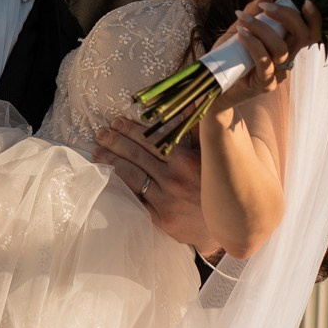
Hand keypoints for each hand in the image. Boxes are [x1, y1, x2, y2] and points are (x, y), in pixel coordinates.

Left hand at [94, 121, 217, 255]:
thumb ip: (198, 129)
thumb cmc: (219, 185)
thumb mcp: (212, 156)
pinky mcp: (160, 219)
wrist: (230, 225)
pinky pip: (134, 200)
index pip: (151, 140)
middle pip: (136, 156)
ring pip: (131, 177)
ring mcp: (165, 201)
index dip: (130, 130)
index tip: (116, 122)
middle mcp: (173, 180)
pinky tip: (106, 180)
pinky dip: (119, 188)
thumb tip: (192, 102)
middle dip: (114, 143)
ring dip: (111, 163)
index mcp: (186, 161)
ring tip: (97, 153)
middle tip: (100, 134)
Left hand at [212, 0, 320, 107]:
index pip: (311, 32)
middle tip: (265, 7)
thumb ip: (255, 11)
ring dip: (262, 28)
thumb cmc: (230, 54)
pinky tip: (241, 35)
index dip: (315, 18)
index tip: (305, 1)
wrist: (213, 83)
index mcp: (287, 44)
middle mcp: (287, 59)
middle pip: (302, 37)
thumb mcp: (241, 27)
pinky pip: (265, 63)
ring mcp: (278, 73)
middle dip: (286, 16)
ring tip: (242, 20)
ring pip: (281, 48)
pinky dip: (254, 45)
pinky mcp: (265, 84)